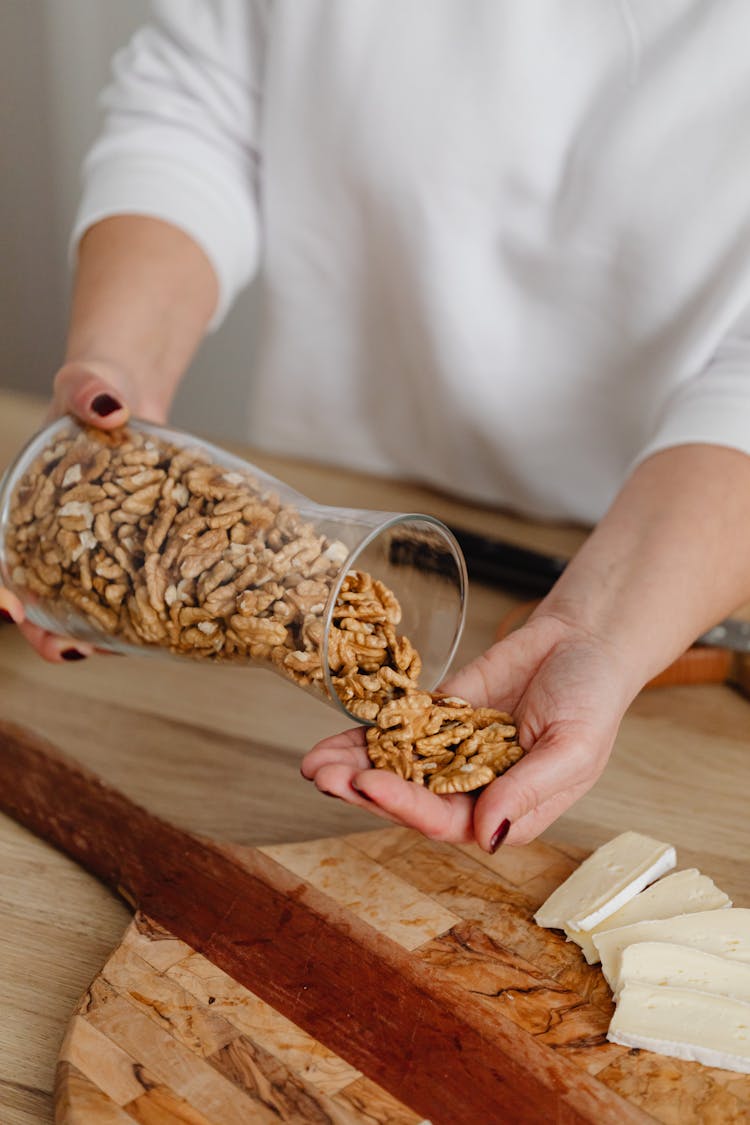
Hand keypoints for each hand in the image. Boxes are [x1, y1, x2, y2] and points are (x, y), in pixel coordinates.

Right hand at [0, 360, 141, 660]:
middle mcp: (49, 533)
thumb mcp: (86, 382)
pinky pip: (124, 590)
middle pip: (36, 595)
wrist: (128, 398)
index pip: (0, 555)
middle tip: (69, 651)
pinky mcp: (125, 551)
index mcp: (24, 502)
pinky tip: (160, 628)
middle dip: (45, 631)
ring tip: (118, 648)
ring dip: (90, 634)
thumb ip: (88, 387)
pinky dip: (132, 613)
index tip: (8, 605)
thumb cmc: (95, 390)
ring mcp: (87, 547)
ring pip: (78, 605)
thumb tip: (110, 407)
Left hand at [301, 612, 636, 849]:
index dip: (404, 805)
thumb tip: (487, 833)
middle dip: (363, 790)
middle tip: (323, 777)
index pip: (446, 820)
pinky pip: (397, 730)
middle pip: (408, 799)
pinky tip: (331, 740)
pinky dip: (365, 736)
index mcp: (506, 810)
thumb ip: (530, 790)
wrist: (582, 642)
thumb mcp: (573, 748)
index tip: (368, 785)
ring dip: (353, 768)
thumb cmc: (592, 701)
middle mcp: (472, 789)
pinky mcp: (438, 717)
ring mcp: (450, 752)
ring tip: (312, 765)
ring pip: (394, 768)